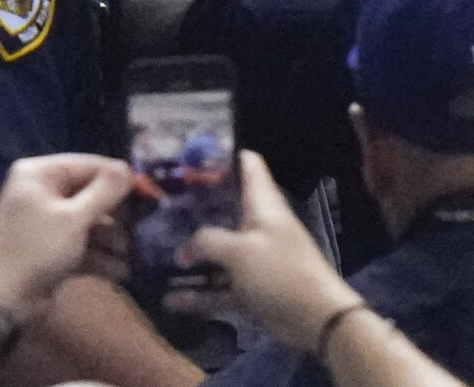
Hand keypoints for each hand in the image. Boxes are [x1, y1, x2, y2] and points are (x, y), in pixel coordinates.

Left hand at [0, 153, 133, 312]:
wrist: (3, 301)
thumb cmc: (37, 249)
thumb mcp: (73, 219)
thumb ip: (104, 192)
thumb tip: (127, 168)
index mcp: (39, 175)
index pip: (87, 165)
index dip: (118, 177)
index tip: (148, 190)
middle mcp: (42, 193)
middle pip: (90, 195)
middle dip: (117, 214)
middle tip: (146, 223)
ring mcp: (47, 223)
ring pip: (88, 223)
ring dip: (113, 239)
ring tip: (137, 252)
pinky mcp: (51, 249)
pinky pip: (81, 245)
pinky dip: (100, 256)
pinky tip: (123, 270)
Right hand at [166, 151, 357, 349]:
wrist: (315, 318)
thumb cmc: (280, 271)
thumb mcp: (240, 251)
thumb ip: (207, 242)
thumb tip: (183, 250)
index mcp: (263, 206)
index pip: (249, 167)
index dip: (225, 155)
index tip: (194, 155)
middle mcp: (258, 228)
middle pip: (226, 210)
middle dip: (196, 209)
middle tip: (163, 206)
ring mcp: (254, 260)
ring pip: (218, 254)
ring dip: (193, 260)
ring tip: (158, 257)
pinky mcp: (251, 290)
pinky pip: (220, 288)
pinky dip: (200, 295)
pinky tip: (172, 301)